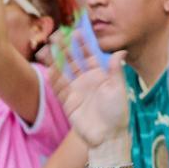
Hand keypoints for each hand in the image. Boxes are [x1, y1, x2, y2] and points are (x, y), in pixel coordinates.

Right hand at [46, 33, 129, 147]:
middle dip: (66, 48)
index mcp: (100, 75)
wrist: (106, 136)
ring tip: (49, 48)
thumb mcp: (118, 89)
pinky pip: (58, 88)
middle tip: (58, 35)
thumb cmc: (117, 113)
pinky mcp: (67, 102)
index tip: (77, 31)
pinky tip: (49, 68)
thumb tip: (119, 52)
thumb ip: (115, 71)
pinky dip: (54, 78)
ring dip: (56, 60)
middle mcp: (86, 80)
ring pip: (63, 71)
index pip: (90, 55)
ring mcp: (76, 90)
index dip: (84, 44)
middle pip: (73, 61)